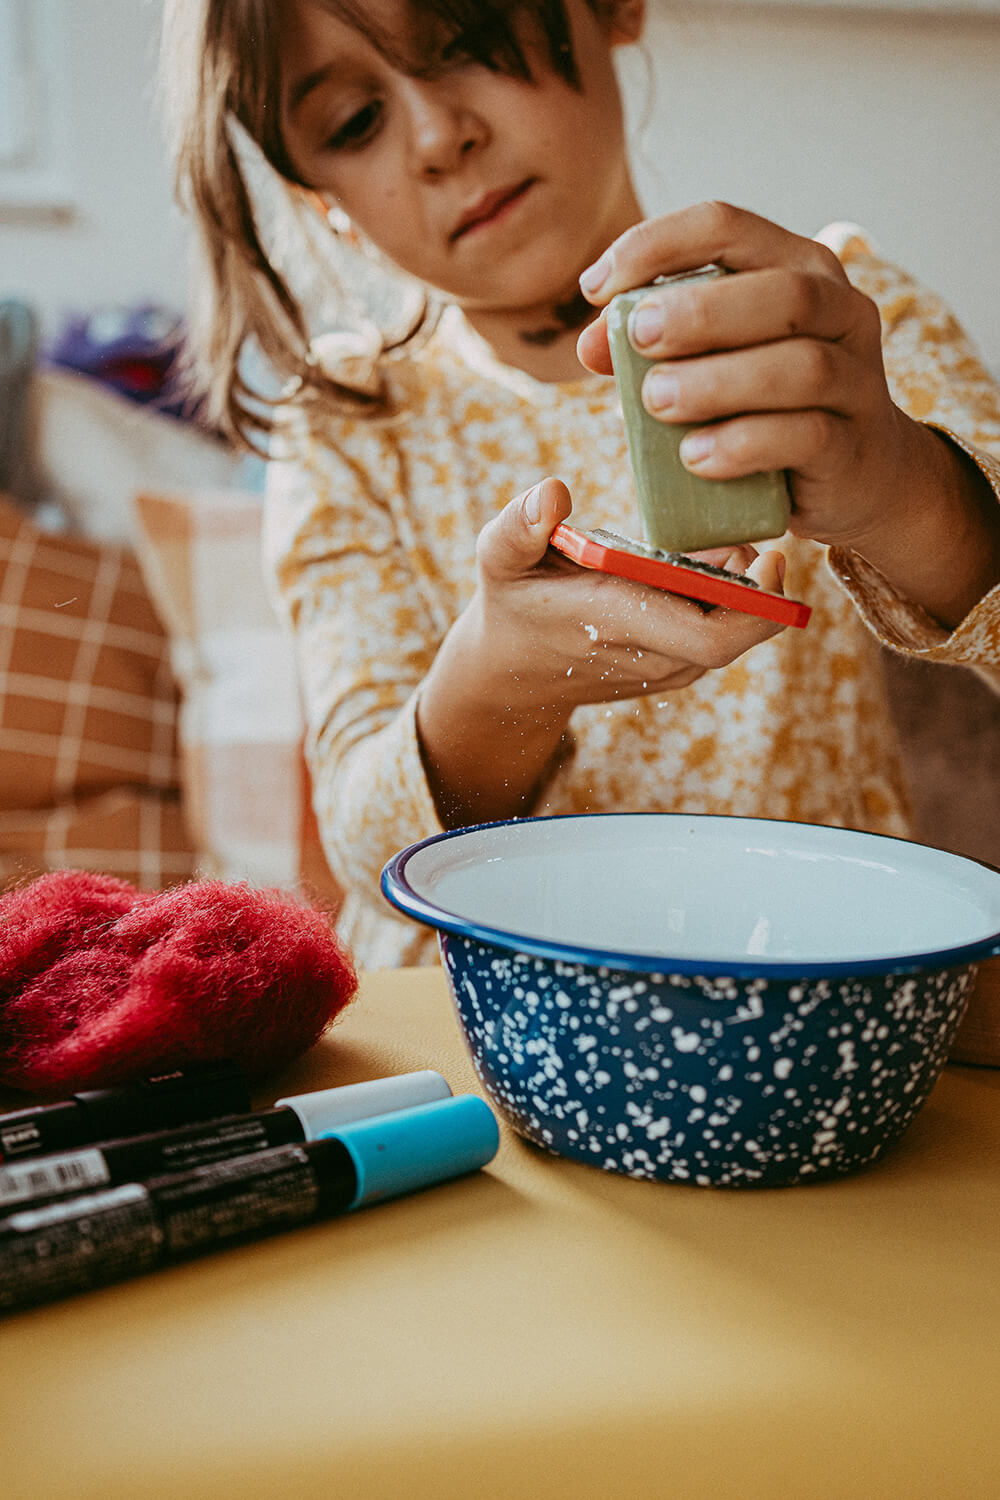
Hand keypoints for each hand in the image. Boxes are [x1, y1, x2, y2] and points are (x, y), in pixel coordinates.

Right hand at [416, 476, 786, 826]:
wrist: (511, 674)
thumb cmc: (513, 605)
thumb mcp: (499, 558)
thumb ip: (520, 525)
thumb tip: (553, 493)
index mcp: (619, 625)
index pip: (713, 637)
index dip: (757, 603)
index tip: (770, 556)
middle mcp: (653, 656)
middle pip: (740, 631)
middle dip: (756, 584)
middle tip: (737, 540)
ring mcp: (667, 668)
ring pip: (734, 631)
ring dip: (739, 589)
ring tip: (712, 548)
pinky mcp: (674, 668)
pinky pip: (719, 634)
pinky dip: (725, 601)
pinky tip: (698, 569)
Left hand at [576, 201, 999, 624]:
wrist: (862, 476)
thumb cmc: (773, 406)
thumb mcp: (715, 362)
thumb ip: (656, 347)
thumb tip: (590, 344)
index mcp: (797, 268)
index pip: (727, 226)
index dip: (656, 245)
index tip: (595, 288)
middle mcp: (840, 311)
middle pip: (781, 292)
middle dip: (700, 311)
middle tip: (637, 338)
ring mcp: (855, 380)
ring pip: (800, 366)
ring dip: (718, 381)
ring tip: (655, 402)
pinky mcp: (852, 445)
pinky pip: (806, 436)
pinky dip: (743, 444)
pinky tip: (695, 457)